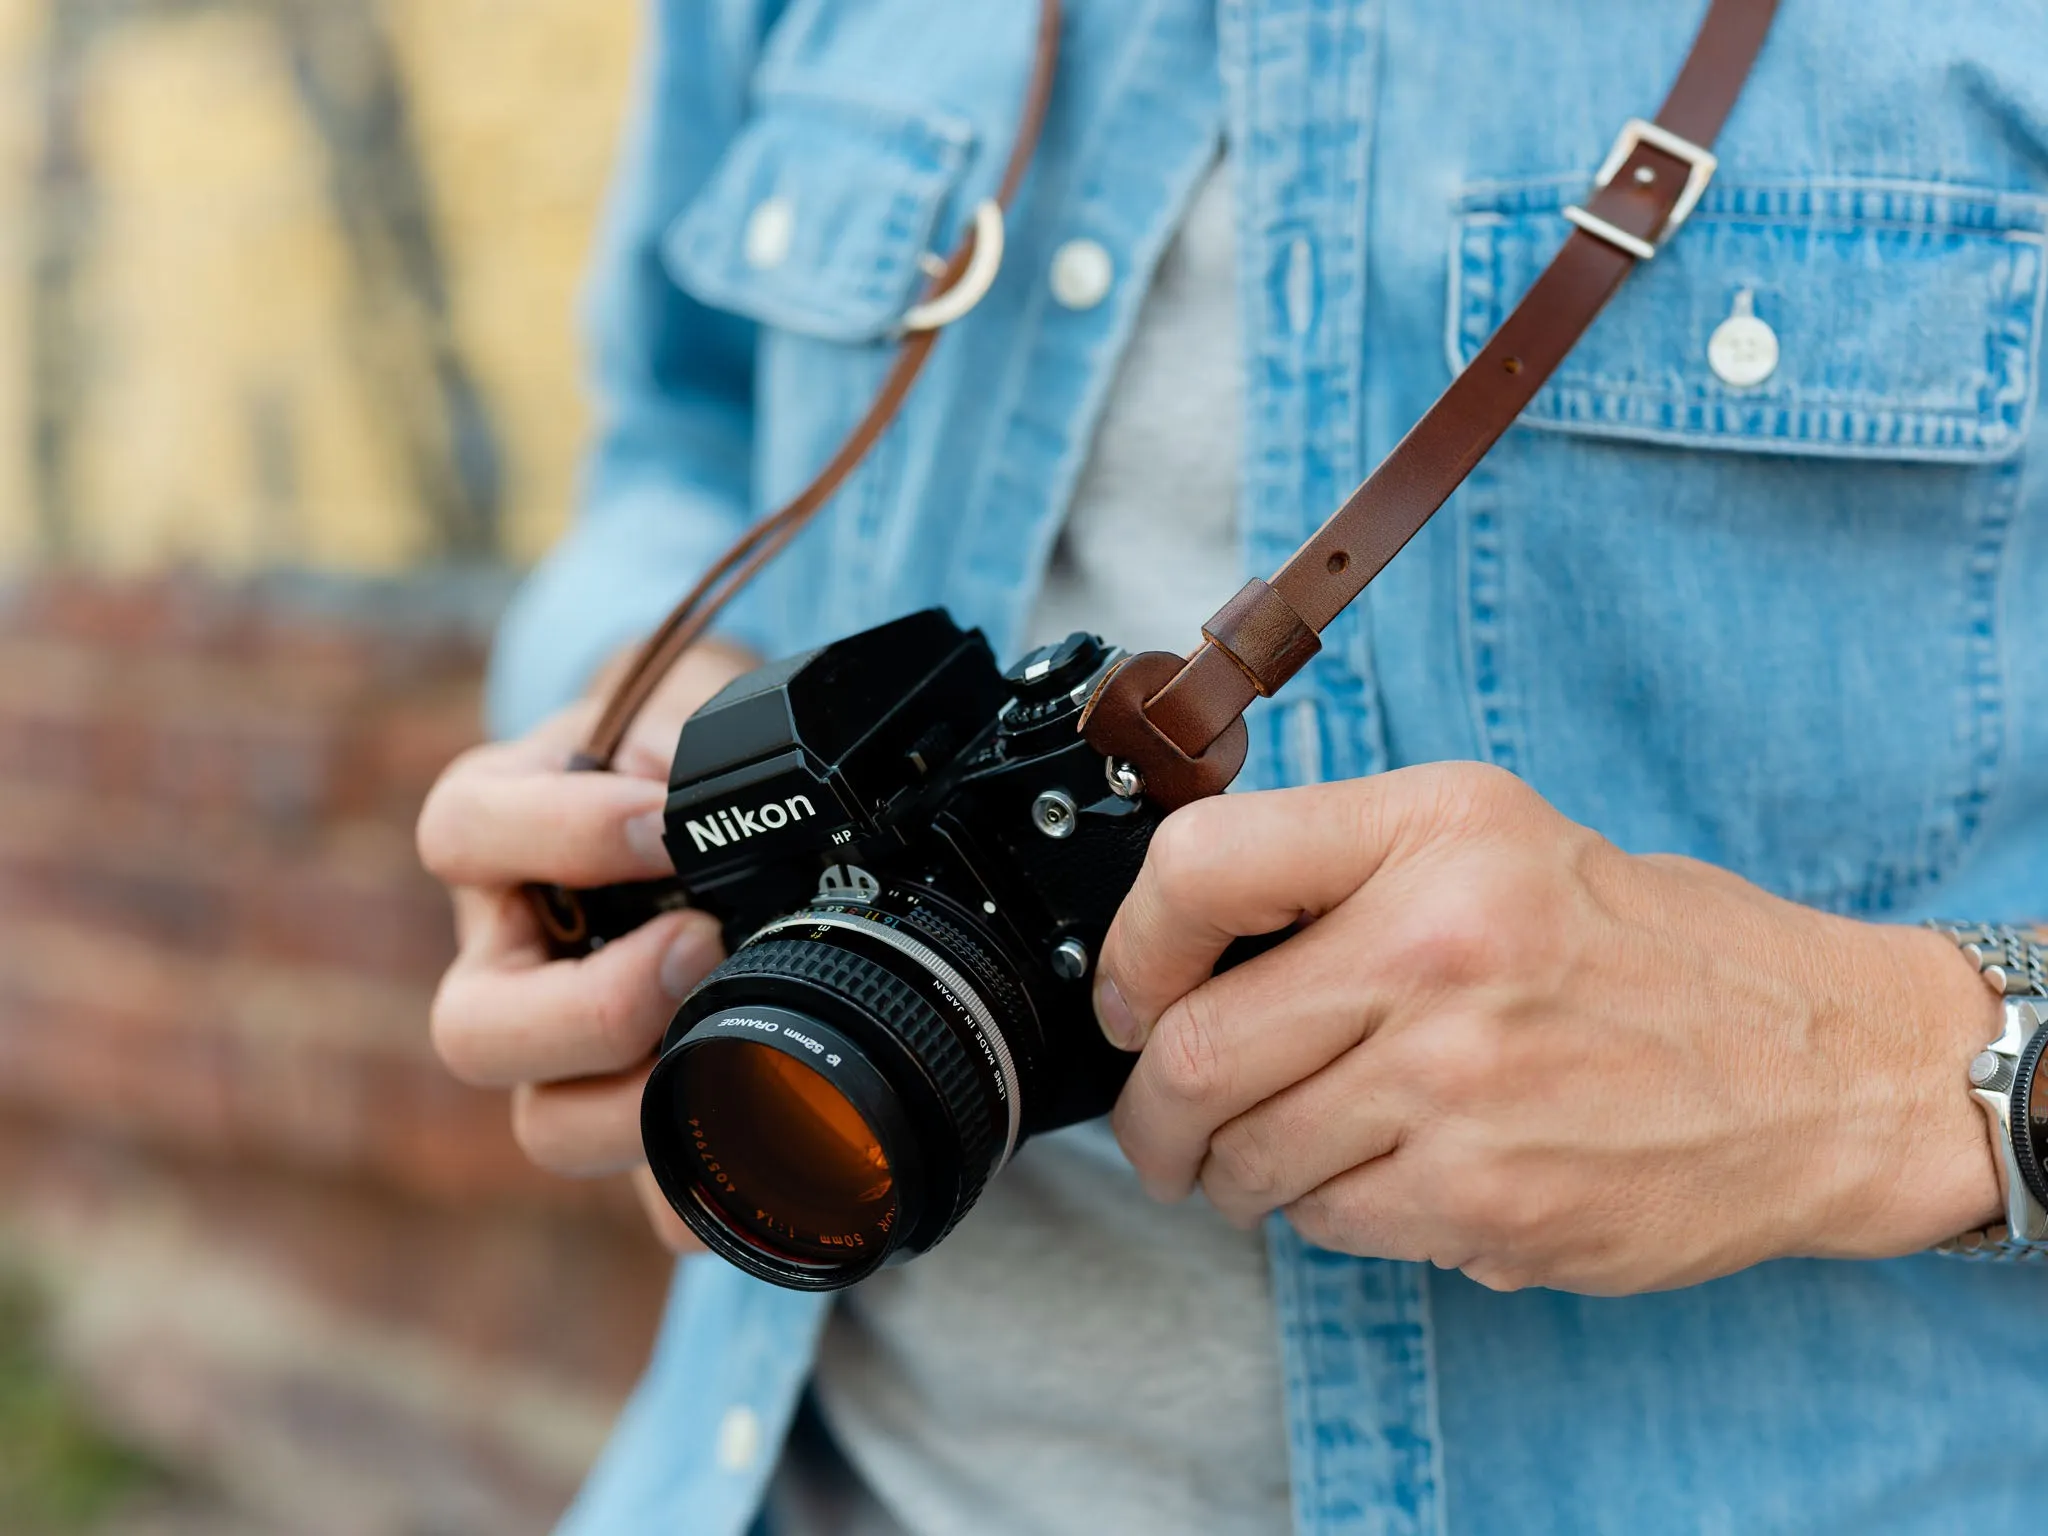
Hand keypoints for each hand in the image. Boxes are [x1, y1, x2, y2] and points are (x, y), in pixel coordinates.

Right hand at [418, 638, 757, 1251]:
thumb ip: (686, 731)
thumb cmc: (679, 747)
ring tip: (739, 1044)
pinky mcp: (636, 1109)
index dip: (562, 835)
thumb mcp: (676, 708)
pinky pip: (645, 1189)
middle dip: (594, 1008)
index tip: (663, 821)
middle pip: (476, 1031)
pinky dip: (706, 1186)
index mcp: (494, 833)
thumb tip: (697, 778)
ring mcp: (563, 1045)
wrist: (708, 789)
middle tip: (699, 946)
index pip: (465, 834)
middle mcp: (506, 953)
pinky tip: (774, 1153)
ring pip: (547, 1123)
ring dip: (642, 1105)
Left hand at [1095, 763, 2005, 1294]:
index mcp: (1432, 831)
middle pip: (1191, 1050)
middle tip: (1159, 1128)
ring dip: (1233, 1172)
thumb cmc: (1640, 946)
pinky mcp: (1486, 1200)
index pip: (1199, 869)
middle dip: (1148, 1115)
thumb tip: (1174, 945)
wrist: (1818, 1065)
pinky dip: (1327, 1214)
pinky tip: (1385, 1177)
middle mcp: (1440, 946)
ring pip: (1248, 1157)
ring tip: (1278, 1153)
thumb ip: (1334, 867)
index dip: (1132, 947)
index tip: (1131, 996)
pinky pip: (1329, 1224)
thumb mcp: (1488, 834)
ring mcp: (1461, 1083)